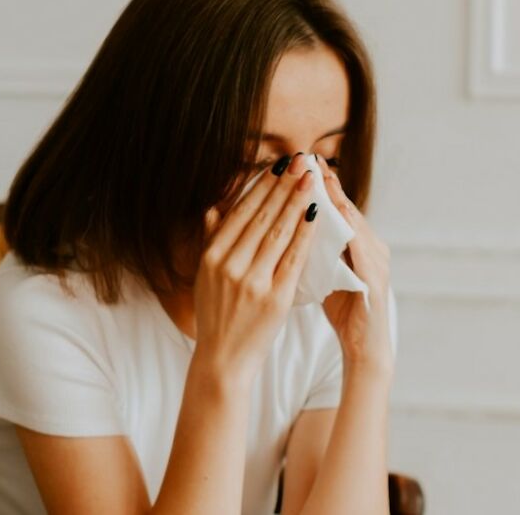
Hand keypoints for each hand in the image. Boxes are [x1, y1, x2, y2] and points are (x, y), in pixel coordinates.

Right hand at [194, 154, 320, 385]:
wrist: (223, 358)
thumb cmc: (215, 314)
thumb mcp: (204, 275)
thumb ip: (210, 240)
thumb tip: (213, 208)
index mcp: (212, 256)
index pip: (240, 213)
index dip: (260, 186)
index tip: (276, 166)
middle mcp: (230, 265)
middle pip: (261, 217)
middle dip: (283, 186)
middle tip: (299, 161)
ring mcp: (252, 282)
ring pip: (278, 233)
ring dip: (296, 202)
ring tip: (310, 179)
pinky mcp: (275, 297)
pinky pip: (294, 259)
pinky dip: (305, 234)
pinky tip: (316, 214)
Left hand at [315, 155, 393, 376]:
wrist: (363, 347)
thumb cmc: (341, 307)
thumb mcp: (319, 271)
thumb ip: (306, 246)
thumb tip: (280, 225)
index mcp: (353, 243)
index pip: (332, 207)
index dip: (315, 185)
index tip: (295, 163)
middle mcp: (369, 245)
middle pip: (344, 206)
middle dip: (326, 181)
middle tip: (307, 157)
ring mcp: (376, 259)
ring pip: (354, 222)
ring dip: (337, 198)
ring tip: (320, 177)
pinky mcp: (377, 277)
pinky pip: (361, 248)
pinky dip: (348, 229)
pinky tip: (334, 215)